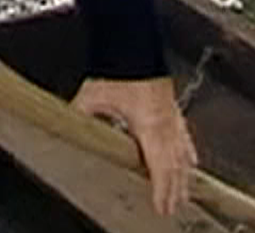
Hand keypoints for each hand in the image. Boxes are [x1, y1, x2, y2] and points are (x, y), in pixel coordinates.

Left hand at [73, 75, 196, 216]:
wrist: (136, 47)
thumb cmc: (121, 68)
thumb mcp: (93, 96)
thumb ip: (79, 115)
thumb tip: (63, 124)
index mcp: (149, 126)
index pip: (159, 166)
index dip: (161, 189)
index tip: (161, 205)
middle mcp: (165, 124)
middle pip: (175, 165)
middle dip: (174, 189)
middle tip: (172, 207)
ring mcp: (173, 116)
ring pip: (183, 154)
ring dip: (184, 176)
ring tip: (184, 193)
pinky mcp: (174, 108)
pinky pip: (186, 137)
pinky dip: (189, 152)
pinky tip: (192, 160)